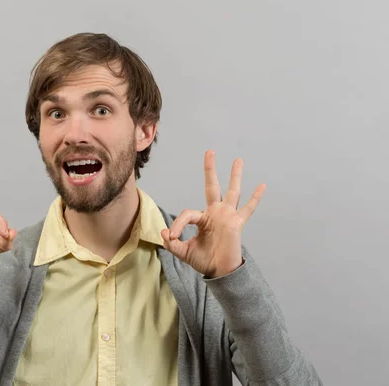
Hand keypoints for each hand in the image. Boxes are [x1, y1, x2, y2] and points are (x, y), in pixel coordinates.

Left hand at [161, 150, 265, 277]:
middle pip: (212, 186)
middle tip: (210, 152)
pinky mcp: (237, 223)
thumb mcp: (183, 252)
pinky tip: (262, 186)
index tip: (172, 237)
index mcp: (202, 218)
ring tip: (238, 160)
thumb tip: (163, 233)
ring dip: (235, 176)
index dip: (177, 225)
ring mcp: (227, 216)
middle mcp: (215, 213)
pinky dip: (255, 198)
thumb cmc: (203, 260)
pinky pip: (248, 209)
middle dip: (210, 170)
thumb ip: (172, 244)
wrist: (219, 271)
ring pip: (232, 192)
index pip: (188, 214)